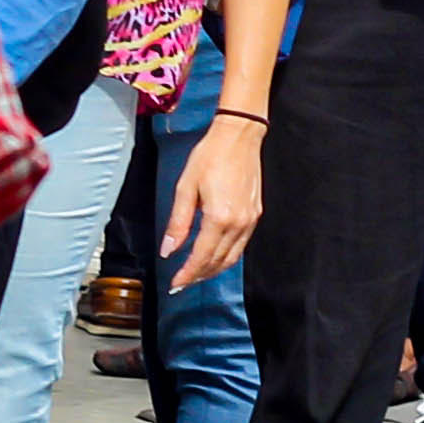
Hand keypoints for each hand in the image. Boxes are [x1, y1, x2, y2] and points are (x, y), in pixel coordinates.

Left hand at [158, 115, 265, 289]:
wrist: (238, 137)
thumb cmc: (211, 156)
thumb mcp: (185, 188)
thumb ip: (178, 223)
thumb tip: (168, 250)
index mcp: (219, 218)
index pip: (202, 257)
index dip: (187, 274)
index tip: (175, 284)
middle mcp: (238, 223)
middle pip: (218, 262)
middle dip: (199, 276)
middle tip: (182, 283)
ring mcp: (250, 220)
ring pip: (232, 258)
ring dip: (213, 270)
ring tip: (195, 274)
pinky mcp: (255, 215)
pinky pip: (241, 245)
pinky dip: (226, 256)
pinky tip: (214, 255)